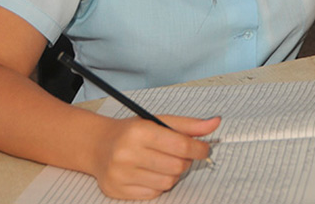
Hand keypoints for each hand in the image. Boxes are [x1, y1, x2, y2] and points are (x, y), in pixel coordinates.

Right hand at [91, 115, 220, 199]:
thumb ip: (189, 125)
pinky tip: (151, 172)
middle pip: (176, 166)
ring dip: (173, 174)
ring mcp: (120, 174)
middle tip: (181, 155)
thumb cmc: (133, 132)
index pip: (181, 145)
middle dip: (185, 161)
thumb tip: (216, 122)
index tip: (204, 149)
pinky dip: (159, 185)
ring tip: (165, 163)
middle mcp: (127, 153)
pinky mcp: (117, 190)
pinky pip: (153, 194)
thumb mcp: (159, 121)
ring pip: (167, 182)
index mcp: (140, 131)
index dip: (199, 149)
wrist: (98, 145)